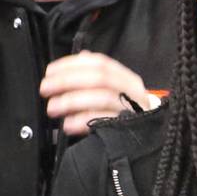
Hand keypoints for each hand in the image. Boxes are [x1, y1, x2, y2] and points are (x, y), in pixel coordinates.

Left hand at [40, 51, 155, 136]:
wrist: (150, 138)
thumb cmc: (126, 112)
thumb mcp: (114, 91)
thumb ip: (96, 76)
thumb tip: (80, 57)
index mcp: (125, 77)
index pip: (99, 62)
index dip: (71, 65)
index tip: (50, 72)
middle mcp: (131, 90)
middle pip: (99, 78)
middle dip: (67, 81)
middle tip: (45, 89)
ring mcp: (132, 109)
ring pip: (101, 97)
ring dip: (71, 101)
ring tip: (52, 108)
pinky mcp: (128, 129)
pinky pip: (104, 122)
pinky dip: (82, 121)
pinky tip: (68, 125)